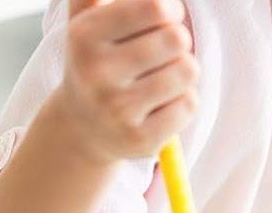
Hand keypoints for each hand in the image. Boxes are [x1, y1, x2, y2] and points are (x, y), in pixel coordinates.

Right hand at [56, 0, 198, 163]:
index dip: (170, 10)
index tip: (163, 18)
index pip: (155, 7)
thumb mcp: (87, 16)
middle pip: (177, 39)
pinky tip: (161, 104)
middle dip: (178, 41)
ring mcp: (119, 110)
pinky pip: (189, 105)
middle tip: (163, 51)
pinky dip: (183, 101)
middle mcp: (97, 73)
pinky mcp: (141, 140)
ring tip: (161, 77)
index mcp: (85, 36)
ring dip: (183, 71)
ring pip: (187, 72)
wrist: (82, 127)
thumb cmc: (95, 60)